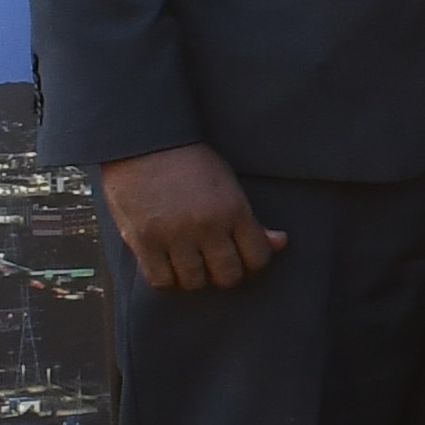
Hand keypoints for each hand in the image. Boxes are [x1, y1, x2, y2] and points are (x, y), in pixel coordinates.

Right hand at [97, 144, 283, 291]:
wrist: (144, 142)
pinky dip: (166, 279)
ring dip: (194, 277)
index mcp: (233, 209)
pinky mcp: (144, 242)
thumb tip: (280, 242)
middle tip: (215, 263)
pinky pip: (161, 281)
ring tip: (189, 262)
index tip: (242, 257)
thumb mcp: (228, 184)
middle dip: (224, 273)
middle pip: (228, 276)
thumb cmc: (190, 163)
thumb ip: (250, 219)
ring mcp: (174, 236)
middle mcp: (207, 226)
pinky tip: (168, 266)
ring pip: (194, 282)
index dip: (252, 262)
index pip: (258, 257)